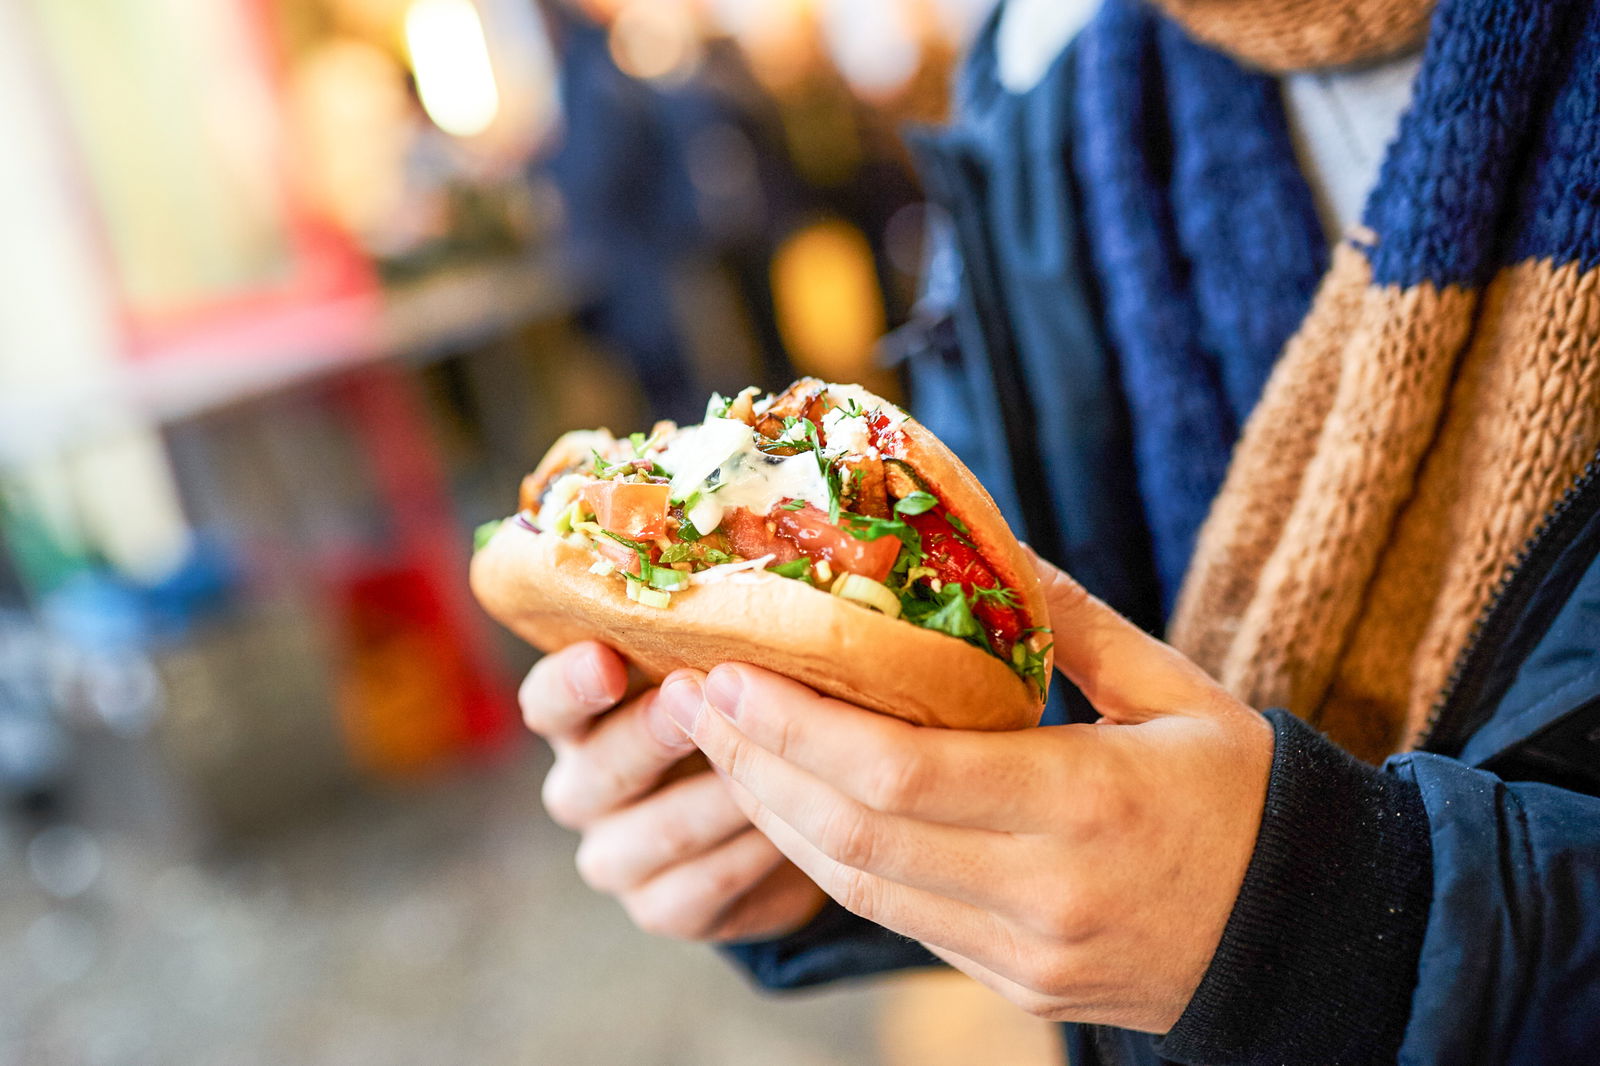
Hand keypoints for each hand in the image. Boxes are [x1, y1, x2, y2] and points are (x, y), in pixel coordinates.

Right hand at [521, 642, 825, 941]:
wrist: (775, 819)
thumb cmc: (735, 717)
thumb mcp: (715, 676)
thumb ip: (707, 648)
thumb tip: (744, 601)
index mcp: (580, 720)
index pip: (547, 700)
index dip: (570, 683)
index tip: (604, 662)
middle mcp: (582, 788)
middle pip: (599, 766)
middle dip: (651, 736)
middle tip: (691, 705)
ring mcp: (615, 855)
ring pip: (658, 830)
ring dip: (718, 798)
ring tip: (774, 766)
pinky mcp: (660, 907)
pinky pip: (702, 884)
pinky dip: (748, 856)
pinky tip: (789, 831)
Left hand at [664, 555, 1273, 1030]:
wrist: (1308, 937)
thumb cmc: (1247, 798)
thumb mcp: (1179, 694)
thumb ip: (1077, 624)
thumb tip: (992, 546)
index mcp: (1087, 806)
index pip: (899, 775)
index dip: (796, 727)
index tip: (728, 672)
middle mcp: (1041, 893)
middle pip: (852, 835)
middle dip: (755, 765)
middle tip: (693, 697)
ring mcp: (1021, 952)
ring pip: (856, 886)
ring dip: (773, 814)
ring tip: (721, 744)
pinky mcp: (1013, 983)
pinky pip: (894, 918)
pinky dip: (828, 858)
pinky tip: (791, 803)